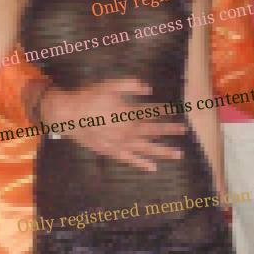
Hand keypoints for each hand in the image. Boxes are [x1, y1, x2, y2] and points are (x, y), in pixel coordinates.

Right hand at [42, 78, 185, 172]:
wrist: (68, 115)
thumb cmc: (87, 98)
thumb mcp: (108, 85)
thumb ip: (129, 85)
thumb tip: (148, 88)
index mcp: (128, 114)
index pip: (151, 113)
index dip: (164, 111)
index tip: (177, 111)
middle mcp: (127, 131)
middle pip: (152, 131)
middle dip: (169, 130)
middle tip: (184, 130)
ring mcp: (120, 144)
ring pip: (145, 148)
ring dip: (162, 151)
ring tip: (178, 154)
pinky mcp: (111, 151)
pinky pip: (129, 159)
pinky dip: (141, 163)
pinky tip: (152, 168)